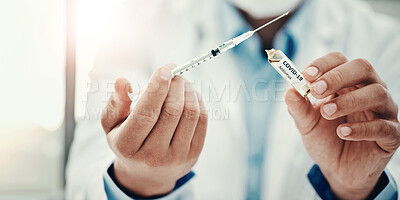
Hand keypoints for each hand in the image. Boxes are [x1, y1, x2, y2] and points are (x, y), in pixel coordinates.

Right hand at [101, 64, 207, 196]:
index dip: (157, 87)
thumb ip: (115, 102)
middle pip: (172, 111)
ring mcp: (175, 157)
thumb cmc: (127, 140)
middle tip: (174, 72)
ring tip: (181, 81)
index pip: (146, 113)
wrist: (146, 174)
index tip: (165, 68)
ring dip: (188, 90)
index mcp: (127, 146)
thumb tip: (123, 81)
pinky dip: (197, 101)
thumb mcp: (112, 124)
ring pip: (190, 114)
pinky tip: (189, 94)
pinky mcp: (193, 154)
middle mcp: (152, 155)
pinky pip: (201, 121)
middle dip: (175, 84)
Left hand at [285, 52, 399, 198]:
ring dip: (348, 101)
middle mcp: (368, 90)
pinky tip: (342, 132)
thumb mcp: (306, 123)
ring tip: (326, 113)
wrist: (338, 170)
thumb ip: (298, 108)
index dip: (323, 64)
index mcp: (346, 82)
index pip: (339, 60)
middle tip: (316, 91)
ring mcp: (383, 111)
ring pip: (377, 93)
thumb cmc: (324, 139)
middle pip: (362, 68)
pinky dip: (361, 128)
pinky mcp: (392, 134)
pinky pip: (383, 126)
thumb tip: (289, 91)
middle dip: (337, 77)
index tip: (305, 75)